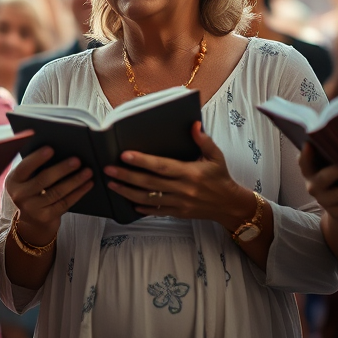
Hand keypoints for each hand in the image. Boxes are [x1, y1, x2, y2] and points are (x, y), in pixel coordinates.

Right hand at [4, 147, 92, 245]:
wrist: (30, 222)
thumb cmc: (31, 192)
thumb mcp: (25, 180)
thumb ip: (34, 168)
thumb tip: (57, 150)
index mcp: (13, 181)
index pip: (24, 167)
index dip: (37, 158)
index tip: (51, 149)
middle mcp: (19, 195)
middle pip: (43, 180)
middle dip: (62, 169)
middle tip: (77, 160)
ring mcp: (32, 209)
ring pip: (56, 192)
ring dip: (74, 181)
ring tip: (87, 172)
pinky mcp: (45, 218)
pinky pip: (64, 203)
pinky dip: (78, 193)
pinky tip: (87, 185)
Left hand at [104, 123, 246, 222]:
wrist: (230, 205)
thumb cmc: (221, 177)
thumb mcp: (216, 156)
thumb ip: (203, 140)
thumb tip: (193, 124)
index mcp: (190, 173)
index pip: (161, 166)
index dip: (142, 161)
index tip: (124, 155)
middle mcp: (183, 189)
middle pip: (149, 183)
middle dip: (126, 176)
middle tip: (108, 169)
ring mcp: (179, 203)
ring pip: (148, 199)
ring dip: (127, 192)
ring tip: (111, 184)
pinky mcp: (178, 213)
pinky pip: (156, 211)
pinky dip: (142, 208)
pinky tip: (128, 202)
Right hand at [298, 143, 337, 221]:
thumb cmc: (337, 180)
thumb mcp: (330, 167)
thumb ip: (330, 155)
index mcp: (309, 172)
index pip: (303, 162)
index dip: (306, 154)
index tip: (309, 144)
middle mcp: (312, 186)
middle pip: (325, 177)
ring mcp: (323, 200)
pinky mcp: (337, 212)